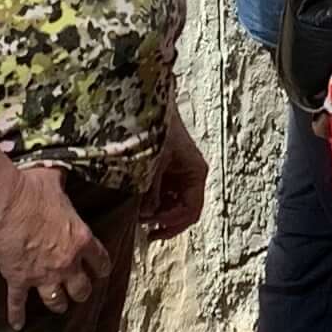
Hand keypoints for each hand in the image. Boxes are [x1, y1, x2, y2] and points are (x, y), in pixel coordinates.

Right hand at [0, 159, 112, 329]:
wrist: (4, 203)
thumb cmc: (32, 189)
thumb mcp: (55, 179)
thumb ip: (62, 180)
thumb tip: (60, 168)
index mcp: (80, 238)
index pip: (100, 260)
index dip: (102, 268)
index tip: (102, 272)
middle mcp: (66, 262)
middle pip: (81, 289)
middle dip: (81, 291)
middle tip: (80, 292)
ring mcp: (42, 275)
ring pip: (56, 301)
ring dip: (58, 304)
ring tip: (58, 307)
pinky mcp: (18, 280)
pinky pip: (18, 303)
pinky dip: (17, 315)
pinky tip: (17, 325)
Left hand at [147, 117, 210, 242]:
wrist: (145, 102)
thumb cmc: (155, 127)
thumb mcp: (153, 162)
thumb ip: (151, 191)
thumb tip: (147, 214)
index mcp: (196, 173)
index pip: (191, 210)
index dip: (173, 223)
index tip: (153, 229)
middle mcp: (189, 176)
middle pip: (181, 210)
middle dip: (162, 220)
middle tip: (142, 226)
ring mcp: (176, 173)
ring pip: (169, 203)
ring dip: (154, 211)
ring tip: (136, 213)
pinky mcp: (163, 170)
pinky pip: (160, 193)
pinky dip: (149, 200)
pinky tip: (135, 201)